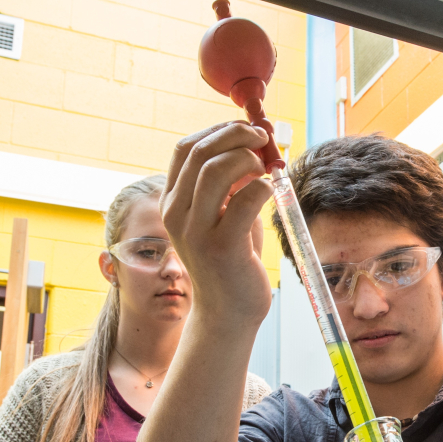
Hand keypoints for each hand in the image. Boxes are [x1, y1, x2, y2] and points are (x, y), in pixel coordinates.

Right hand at [161, 122, 274, 325]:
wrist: (228, 311)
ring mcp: (197, 230)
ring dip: (248, 159)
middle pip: (201, 152)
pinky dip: (263, 187)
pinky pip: (246, 199)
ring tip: (264, 170)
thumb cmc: (232, 258)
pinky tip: (270, 193)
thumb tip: (254, 141)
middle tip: (262, 140)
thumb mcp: (224, 213)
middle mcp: (177, 214)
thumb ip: (231, 181)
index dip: (218, 130)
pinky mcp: (222, 247)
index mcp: (172, 202)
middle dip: (237, 136)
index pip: (186, 147)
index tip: (246, 131)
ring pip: (217, 170)